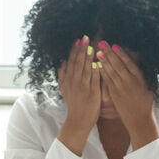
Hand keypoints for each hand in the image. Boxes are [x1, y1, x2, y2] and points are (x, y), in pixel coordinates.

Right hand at [57, 36, 100, 154]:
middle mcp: (74, 82)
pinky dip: (94, 71)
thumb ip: (62, 75)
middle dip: (81, 50)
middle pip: (78, 63)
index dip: (74, 50)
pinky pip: (93, 80)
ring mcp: (83, 87)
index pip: (71, 62)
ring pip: (85, 69)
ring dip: (87, 57)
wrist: (77, 120)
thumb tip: (61, 62)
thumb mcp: (64, 89)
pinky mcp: (91, 93)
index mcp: (68, 80)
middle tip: (85, 38)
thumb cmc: (73, 104)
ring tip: (90, 46)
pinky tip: (96, 63)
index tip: (78, 40)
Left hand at [96, 42, 158, 147]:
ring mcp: (122, 88)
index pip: (129, 63)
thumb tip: (136, 66)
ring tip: (98, 52)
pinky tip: (97, 66)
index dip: (121, 54)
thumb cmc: (145, 104)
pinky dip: (102, 73)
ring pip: (112, 72)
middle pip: (119, 65)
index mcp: (139, 79)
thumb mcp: (148, 88)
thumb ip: (141, 77)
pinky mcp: (115, 95)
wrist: (140, 119)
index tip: (115, 46)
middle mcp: (130, 82)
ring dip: (104, 61)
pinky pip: (108, 82)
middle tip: (103, 43)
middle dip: (110, 54)